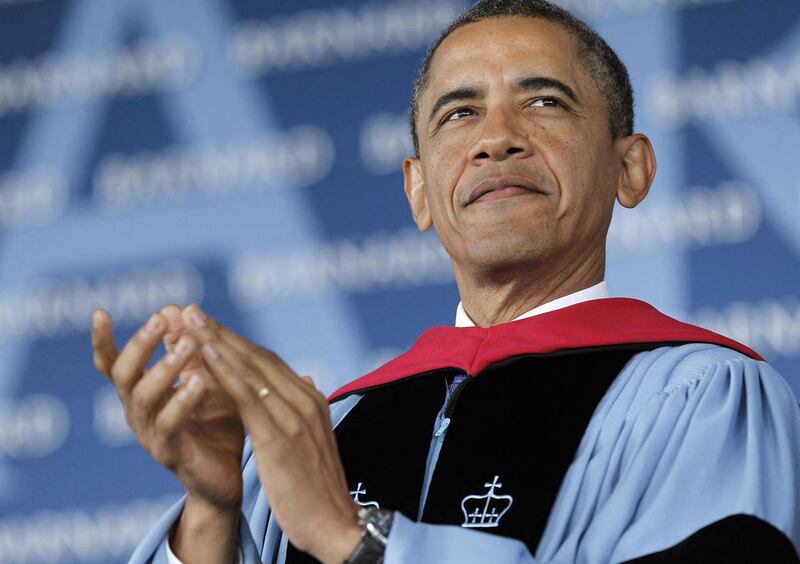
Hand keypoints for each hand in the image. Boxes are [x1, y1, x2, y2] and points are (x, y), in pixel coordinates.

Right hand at [91, 306, 244, 511]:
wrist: (228, 477)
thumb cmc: (216, 425)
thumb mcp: (205, 379)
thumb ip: (188, 351)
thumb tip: (174, 308)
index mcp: (142, 392)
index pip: (113, 364)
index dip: (103, 341)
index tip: (99, 312)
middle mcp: (138, 412)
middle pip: (123, 374)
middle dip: (140, 343)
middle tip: (161, 318)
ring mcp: (150, 434)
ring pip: (143, 397)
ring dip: (165, 367)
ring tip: (188, 344)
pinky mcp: (170, 454)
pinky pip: (168, 425)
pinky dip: (183, 400)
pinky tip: (200, 381)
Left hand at [181, 305, 360, 563]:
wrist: (336, 523)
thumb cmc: (319, 488)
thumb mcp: (314, 440)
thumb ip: (306, 407)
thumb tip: (307, 380)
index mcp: (310, 400)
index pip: (267, 362)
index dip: (234, 342)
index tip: (207, 326)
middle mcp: (304, 399)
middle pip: (256, 357)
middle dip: (220, 332)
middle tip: (189, 311)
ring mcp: (293, 415)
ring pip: (249, 369)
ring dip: (215, 342)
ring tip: (188, 321)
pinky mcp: (280, 436)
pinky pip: (247, 396)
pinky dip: (225, 371)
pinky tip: (204, 353)